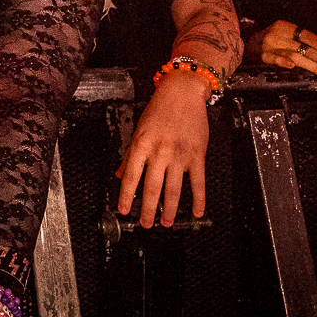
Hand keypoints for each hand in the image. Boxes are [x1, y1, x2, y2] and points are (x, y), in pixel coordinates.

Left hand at [116, 72, 209, 226]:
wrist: (182, 92)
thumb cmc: (159, 109)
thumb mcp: (139, 129)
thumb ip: (130, 154)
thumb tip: (118, 174)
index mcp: (141, 145)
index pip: (130, 176)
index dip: (125, 195)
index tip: (123, 210)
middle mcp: (159, 152)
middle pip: (152, 187)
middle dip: (148, 209)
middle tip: (146, 224)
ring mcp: (179, 155)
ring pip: (174, 188)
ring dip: (170, 208)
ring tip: (166, 222)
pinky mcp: (197, 155)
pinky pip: (198, 181)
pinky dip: (198, 199)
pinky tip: (197, 212)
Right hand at [257, 19, 316, 80]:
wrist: (243, 42)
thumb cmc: (268, 42)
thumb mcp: (286, 37)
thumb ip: (303, 44)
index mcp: (289, 28)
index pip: (315, 39)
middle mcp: (281, 34)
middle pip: (310, 48)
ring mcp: (271, 44)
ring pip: (297, 55)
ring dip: (316, 66)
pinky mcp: (261, 54)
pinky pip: (273, 57)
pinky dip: (282, 61)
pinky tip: (292, 66)